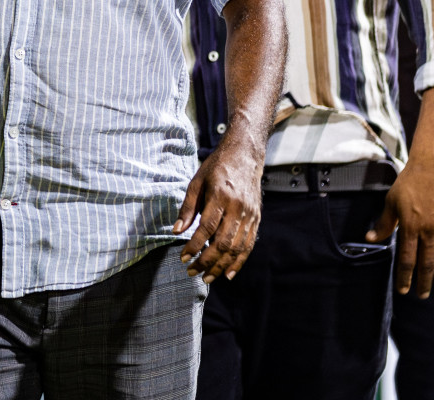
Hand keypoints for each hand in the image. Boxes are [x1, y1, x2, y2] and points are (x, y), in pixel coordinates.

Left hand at [174, 137, 263, 283]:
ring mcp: (250, 215)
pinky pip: (248, 245)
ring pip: (237, 248)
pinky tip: (228, 273)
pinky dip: (239, 262)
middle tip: (192, 272)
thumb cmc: (216, 168)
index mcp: (221, 196)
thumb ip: (188, 208)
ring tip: (207, 278)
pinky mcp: (256, 219)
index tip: (183, 258)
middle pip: (223, 242)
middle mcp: (238, 208)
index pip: (207, 228)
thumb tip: (176, 231)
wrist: (245, 156)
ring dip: (221, 266)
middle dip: (206, 261)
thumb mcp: (196, 182)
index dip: (194, 246)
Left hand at [368, 149, 433, 297]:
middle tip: (422, 295)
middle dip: (424, 282)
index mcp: (411, 226)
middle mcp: (430, 229)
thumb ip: (384, 223)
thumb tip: (370, 238)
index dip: (405, 276)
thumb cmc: (408, 181)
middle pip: (428, 262)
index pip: (408, 259)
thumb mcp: (391, 201)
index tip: (404, 290)